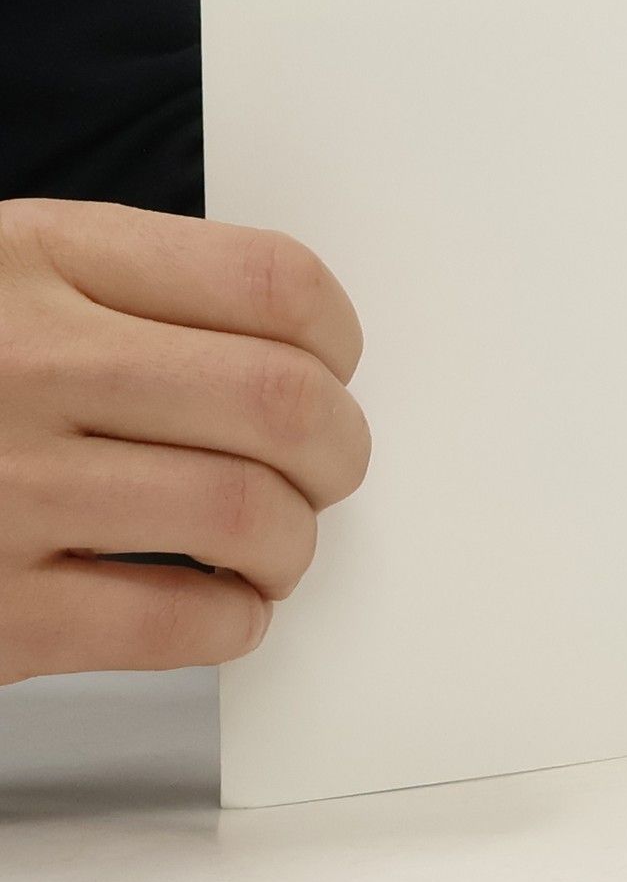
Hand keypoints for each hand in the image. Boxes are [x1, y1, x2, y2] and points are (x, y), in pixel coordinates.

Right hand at [0, 200, 369, 682]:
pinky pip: (174, 622)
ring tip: (272, 545)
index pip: (271, 281)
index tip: (334, 369)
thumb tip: (303, 358)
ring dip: (294, 544)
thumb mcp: (3, 278)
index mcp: (38, 259)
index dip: (338, 338)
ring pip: (246, 515)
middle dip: (339, 450)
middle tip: (327, 470)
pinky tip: (220, 607)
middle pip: (281, 401)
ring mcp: (0, 489)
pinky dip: (231, 622)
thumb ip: (133, 294)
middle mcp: (24, 365)